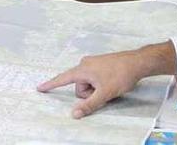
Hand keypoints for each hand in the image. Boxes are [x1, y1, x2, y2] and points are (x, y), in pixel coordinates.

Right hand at [37, 42, 176, 118]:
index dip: (50, 85)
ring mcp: (93, 63)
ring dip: (96, 89)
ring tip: (110, 85)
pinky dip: (100, 84)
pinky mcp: (100, 64)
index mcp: (82, 70)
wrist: (137, 62)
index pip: (62, 79)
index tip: (40, 88)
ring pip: (88, 84)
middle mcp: (85, 64)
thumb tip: (74, 114)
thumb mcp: (104, 93)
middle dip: (89, 93)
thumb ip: (88, 105)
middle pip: (79, 87)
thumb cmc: (120, 75)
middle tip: (104, 91)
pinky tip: (111, 82)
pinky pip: (94, 78)